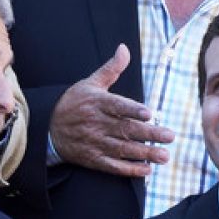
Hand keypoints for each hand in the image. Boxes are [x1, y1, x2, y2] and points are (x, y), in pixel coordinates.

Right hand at [50, 44, 174, 176]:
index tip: (150, 114)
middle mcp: (96, 123)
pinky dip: (129, 169)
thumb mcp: (90, 82)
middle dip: (149, 134)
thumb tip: (124, 49)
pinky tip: (146, 169)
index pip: (117, 106)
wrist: (48, 127)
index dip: (133, 110)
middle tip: (170, 136)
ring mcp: (94, 142)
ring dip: (144, 153)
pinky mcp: (92, 158)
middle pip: (126, 129)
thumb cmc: (74, 102)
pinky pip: (112, 166)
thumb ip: (111, 69)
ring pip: (122, 149)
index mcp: (97, 103)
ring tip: (164, 156)